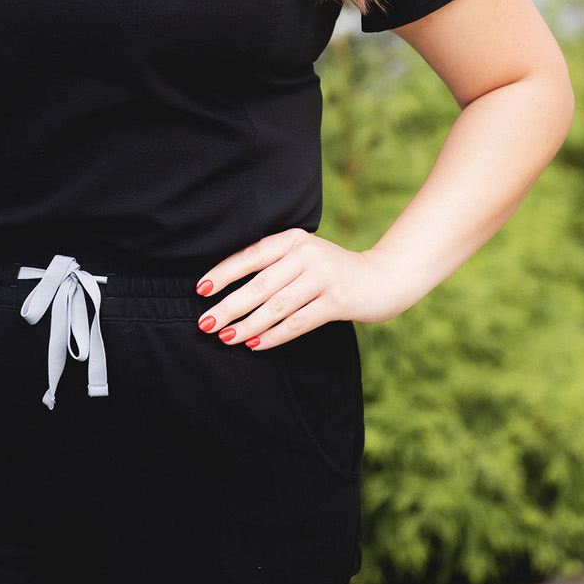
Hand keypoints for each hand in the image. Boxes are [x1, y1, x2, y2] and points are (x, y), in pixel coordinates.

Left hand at [194, 230, 420, 349]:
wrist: (382, 278)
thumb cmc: (333, 270)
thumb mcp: (305, 256)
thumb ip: (275, 264)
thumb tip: (229, 289)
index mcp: (294, 239)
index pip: (251, 255)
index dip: (224, 272)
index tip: (201, 289)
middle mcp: (307, 253)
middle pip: (259, 284)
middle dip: (229, 306)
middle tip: (205, 322)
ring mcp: (323, 276)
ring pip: (276, 306)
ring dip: (247, 325)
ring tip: (226, 337)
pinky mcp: (336, 301)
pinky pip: (297, 322)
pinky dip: (273, 336)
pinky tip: (256, 344)